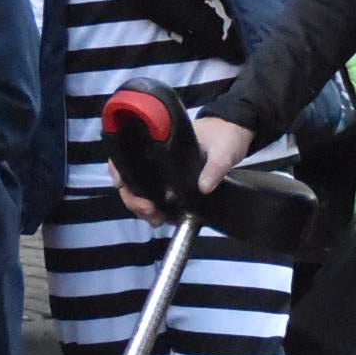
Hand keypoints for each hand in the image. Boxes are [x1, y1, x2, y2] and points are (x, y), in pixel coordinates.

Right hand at [113, 114, 257, 220]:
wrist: (236, 134)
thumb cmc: (225, 135)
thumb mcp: (223, 150)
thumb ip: (215, 167)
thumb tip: (203, 188)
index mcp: (160, 141)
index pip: (126, 155)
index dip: (119, 171)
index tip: (124, 186)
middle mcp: (155, 156)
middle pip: (130, 178)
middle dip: (133, 198)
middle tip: (149, 211)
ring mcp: (162, 170)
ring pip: (141, 190)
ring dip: (143, 207)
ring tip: (157, 220)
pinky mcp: (173, 181)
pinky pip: (156, 196)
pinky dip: (156, 208)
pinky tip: (164, 218)